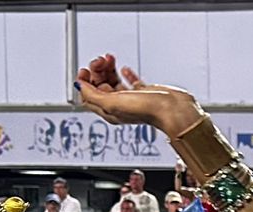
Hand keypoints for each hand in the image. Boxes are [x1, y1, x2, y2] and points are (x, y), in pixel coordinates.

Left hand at [74, 54, 200, 134]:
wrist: (173, 110)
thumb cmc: (147, 110)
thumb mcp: (112, 103)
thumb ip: (92, 95)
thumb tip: (79, 86)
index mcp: (109, 110)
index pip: (88, 94)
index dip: (84, 80)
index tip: (86, 69)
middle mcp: (120, 105)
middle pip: (100, 85)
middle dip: (97, 70)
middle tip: (101, 60)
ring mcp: (132, 98)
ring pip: (113, 80)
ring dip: (108, 68)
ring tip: (110, 59)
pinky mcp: (145, 92)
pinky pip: (130, 81)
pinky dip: (125, 73)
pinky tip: (123, 68)